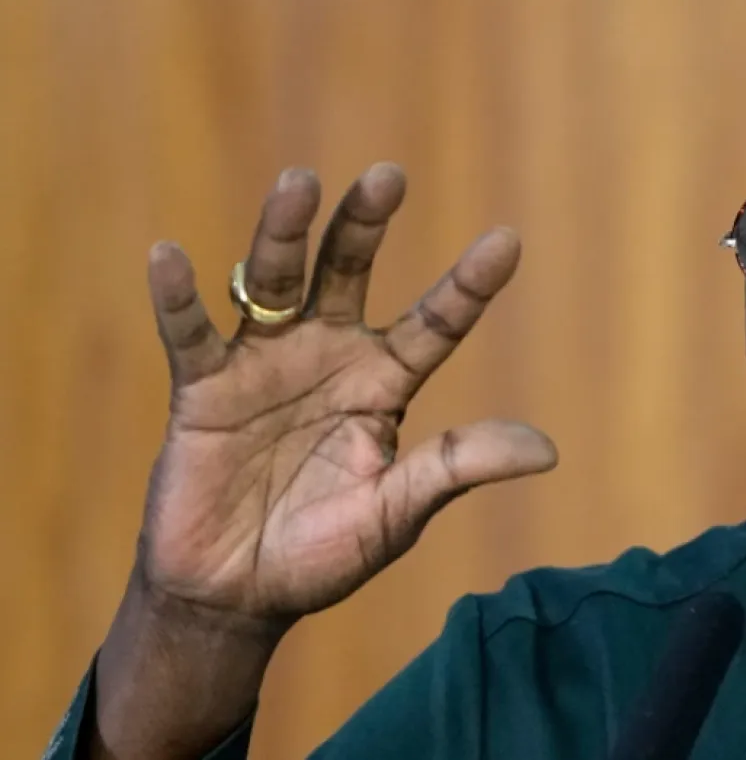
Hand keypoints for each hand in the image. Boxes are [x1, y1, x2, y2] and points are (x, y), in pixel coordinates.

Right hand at [136, 163, 556, 625]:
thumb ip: (457, 468)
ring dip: (282, 233)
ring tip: (299, 183)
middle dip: (365, 226)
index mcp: (384, 383)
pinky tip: (170, 255)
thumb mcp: (399, 511)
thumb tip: (546, 450)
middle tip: (387, 176)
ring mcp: (263, 365)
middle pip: (349, 273)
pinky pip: (189, 335)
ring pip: (273, 283)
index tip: (507, 241)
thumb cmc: (326, 553)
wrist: (236, 597)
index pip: (435, 323)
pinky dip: (177, 298)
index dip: (468, 286)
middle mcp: (328, 356)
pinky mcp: (203, 391)